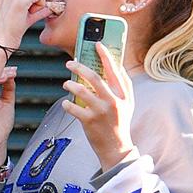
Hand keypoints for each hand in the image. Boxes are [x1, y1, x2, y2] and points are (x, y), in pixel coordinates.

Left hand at [61, 43, 135, 169]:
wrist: (116, 148)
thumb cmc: (118, 122)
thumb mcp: (126, 103)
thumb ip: (119, 87)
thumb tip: (109, 65)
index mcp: (124, 94)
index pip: (115, 70)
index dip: (106, 55)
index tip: (97, 44)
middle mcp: (114, 101)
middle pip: (95, 77)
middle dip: (79, 67)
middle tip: (69, 62)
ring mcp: (101, 111)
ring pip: (81, 90)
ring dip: (70, 84)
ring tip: (66, 83)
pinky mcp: (90, 121)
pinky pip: (72, 107)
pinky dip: (67, 103)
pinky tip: (66, 103)